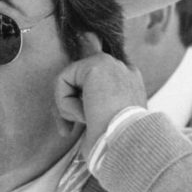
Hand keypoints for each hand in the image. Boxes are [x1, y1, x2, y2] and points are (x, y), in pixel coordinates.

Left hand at [54, 34, 146, 158]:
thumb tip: (83, 73)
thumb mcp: (102, 119)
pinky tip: (85, 113)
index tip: (84, 47)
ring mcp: (112, 63)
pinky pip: (62, 81)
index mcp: (129, 82)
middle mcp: (123, 68)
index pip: (101, 62)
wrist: (126, 144)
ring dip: (68, 107)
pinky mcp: (96, 64)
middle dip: (65, 103)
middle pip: (77, 73)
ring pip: (68, 80)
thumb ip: (88, 101)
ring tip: (86, 121)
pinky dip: (65, 103)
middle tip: (67, 130)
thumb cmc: (116, 141)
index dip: (84, 65)